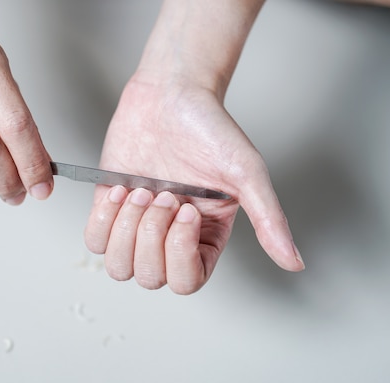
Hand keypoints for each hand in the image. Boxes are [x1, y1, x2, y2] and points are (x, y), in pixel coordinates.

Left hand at [84, 77, 303, 293]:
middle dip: (152, 234)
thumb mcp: (246, 174)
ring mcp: (138, 225)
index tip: (187, 209)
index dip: (180, 254)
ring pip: (119, 266)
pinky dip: (105, 218)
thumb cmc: (210, 129)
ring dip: (127, 228)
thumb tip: (294, 263)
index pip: (187, 282)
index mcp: (204, 238)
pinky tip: (120, 189)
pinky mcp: (109, 208)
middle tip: (166, 194)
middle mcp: (170, 239)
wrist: (172, 94)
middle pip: (150, 277)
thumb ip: (268, 220)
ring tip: (142, 192)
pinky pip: (94, 239)